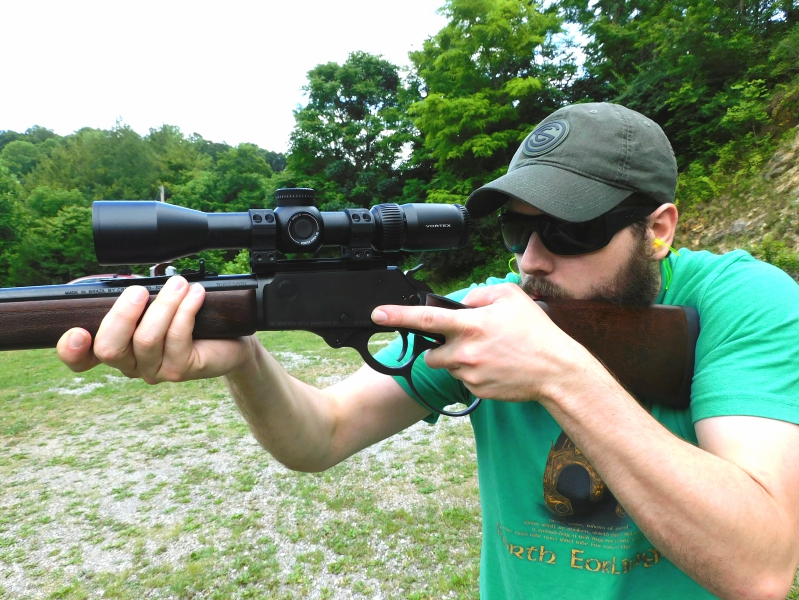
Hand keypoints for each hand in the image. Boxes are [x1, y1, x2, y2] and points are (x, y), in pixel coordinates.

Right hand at [57, 276, 256, 383]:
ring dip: (163, 305)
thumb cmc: (188, 320)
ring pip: (146, 339)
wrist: (229, 342)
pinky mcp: (180, 370)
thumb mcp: (156, 305)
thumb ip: (136, 299)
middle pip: (109, 349)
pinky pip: (177, 338)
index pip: (81, 358)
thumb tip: (127, 282)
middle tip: (139, 291)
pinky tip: (195, 294)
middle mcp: (130, 364)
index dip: (71, 350)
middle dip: (122, 315)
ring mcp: (154, 370)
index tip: (78, 332)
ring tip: (179, 284)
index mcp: (116, 348)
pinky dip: (185, 310)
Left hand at [372, 283, 600, 401]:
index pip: (425, 318)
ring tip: (488, 353)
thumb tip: (461, 302)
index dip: (398, 315)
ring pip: (448, 366)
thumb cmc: (535, 331)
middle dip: (440, 347)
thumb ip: (479, 295)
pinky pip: (464, 379)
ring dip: (459, 359)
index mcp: (470, 324)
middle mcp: (464, 351)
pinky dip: (474, 372)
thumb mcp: (510, 297)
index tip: (377, 313)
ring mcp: (469, 373)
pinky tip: (495, 366)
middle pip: (431, 352)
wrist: (556, 371)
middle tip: (466, 341)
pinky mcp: (476, 390)